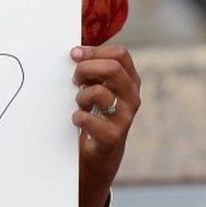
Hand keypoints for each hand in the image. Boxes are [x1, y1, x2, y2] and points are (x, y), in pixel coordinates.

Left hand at [71, 44, 140, 206]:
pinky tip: (77, 120)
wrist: (98, 155)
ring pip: (99, 92)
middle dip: (86, 68)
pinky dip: (77, 116)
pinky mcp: (112, 137)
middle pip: (113, 68)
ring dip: (80, 95)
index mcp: (129, 81)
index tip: (74, 54)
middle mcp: (132, 97)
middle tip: (74, 78)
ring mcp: (125, 118)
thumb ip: (92, 70)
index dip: (95, 51)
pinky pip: (88, 118)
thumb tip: (74, 51)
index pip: (120, 54)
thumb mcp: (98, 88)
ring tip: (79, 103)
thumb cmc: (95, 114)